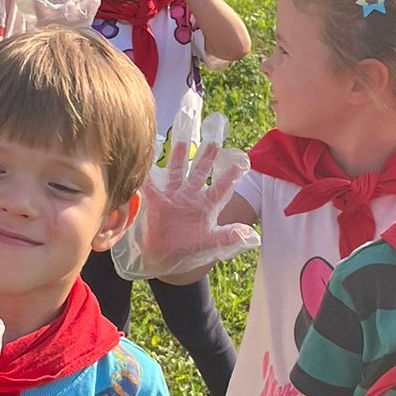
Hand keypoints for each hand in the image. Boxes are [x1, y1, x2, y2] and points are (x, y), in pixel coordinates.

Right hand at [112, 90, 257, 281]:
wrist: (165, 255)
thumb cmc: (190, 247)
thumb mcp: (211, 243)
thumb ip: (229, 237)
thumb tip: (251, 235)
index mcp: (207, 205)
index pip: (221, 188)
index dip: (230, 176)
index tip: (241, 163)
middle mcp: (191, 196)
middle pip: (200, 173)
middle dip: (207, 157)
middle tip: (214, 141)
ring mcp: (174, 196)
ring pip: (178, 172)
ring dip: (180, 158)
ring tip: (182, 141)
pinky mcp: (157, 201)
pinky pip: (151, 186)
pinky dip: (147, 176)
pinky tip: (144, 162)